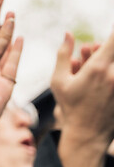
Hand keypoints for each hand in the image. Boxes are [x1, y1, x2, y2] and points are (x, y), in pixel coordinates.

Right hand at [52, 29, 113, 164]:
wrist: (88, 133)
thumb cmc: (70, 107)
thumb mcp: (58, 81)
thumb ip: (63, 54)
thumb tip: (68, 33)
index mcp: (97, 68)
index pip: (113, 39)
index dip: (112, 33)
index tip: (106, 35)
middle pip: (113, 49)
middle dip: (103, 46)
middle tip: (89, 50)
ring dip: (106, 59)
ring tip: (91, 66)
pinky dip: (109, 72)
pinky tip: (99, 80)